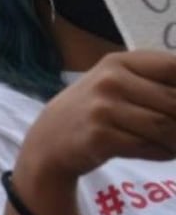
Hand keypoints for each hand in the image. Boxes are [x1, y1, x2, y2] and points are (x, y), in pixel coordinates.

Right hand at [20, 50, 175, 182]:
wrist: (50, 139)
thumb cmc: (96, 108)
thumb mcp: (118, 83)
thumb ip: (156, 83)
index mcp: (120, 61)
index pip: (174, 67)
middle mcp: (111, 80)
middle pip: (175, 102)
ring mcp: (104, 108)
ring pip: (166, 126)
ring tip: (171, 142)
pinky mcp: (101, 136)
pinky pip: (150, 147)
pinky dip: (162, 152)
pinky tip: (156, 150)